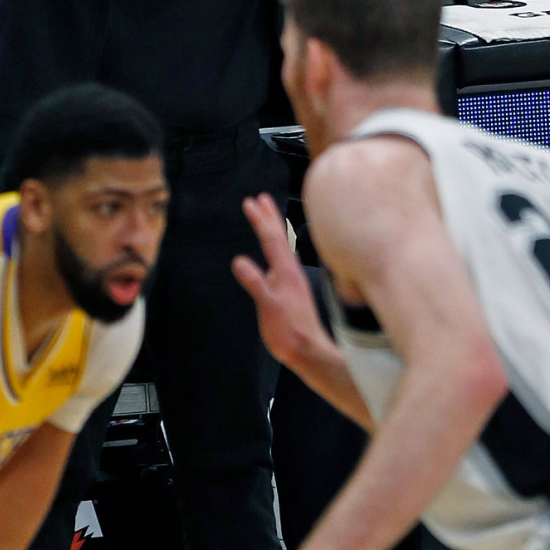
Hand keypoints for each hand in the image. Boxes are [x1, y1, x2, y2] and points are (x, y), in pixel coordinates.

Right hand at [232, 195, 331, 369]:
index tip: (250, 201)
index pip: (271, 239)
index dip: (260, 219)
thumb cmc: (289, 333)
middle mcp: (292, 272)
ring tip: (269, 217)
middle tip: (261, 198)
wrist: (310, 351)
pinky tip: (279, 254)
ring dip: (275, 230)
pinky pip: (284, 260)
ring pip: (284, 247)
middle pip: (280, 237)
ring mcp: (294, 280)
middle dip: (270, 217)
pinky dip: (278, 248)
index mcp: (286, 272)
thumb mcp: (268, 308)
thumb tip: (239, 261)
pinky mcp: (294, 290)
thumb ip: (256, 284)